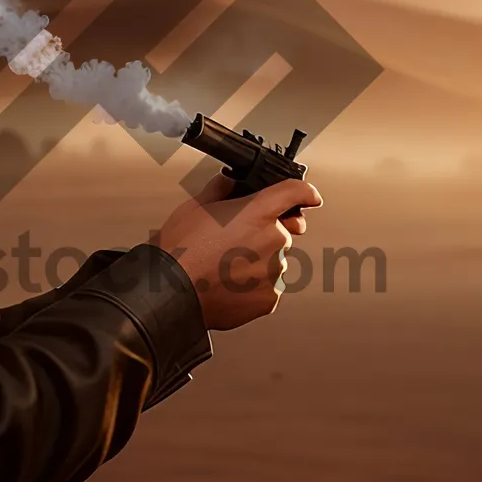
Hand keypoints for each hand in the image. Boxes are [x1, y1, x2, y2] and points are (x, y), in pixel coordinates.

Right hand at [155, 173, 322, 330]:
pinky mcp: (269, 298)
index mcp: (258, 212)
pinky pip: (267, 286)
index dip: (305, 192)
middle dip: (262, 234)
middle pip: (281, 230)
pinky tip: (227, 283)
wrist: (171, 293)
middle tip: (233, 242)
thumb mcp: (196, 206)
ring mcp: (274, 271)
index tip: (310, 196)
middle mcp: (273, 240)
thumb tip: (229, 184)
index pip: (295, 192)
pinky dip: (252, 285)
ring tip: (223, 267)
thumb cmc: (180, 251)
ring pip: (273, 260)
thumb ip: (221, 189)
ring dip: (256, 261)